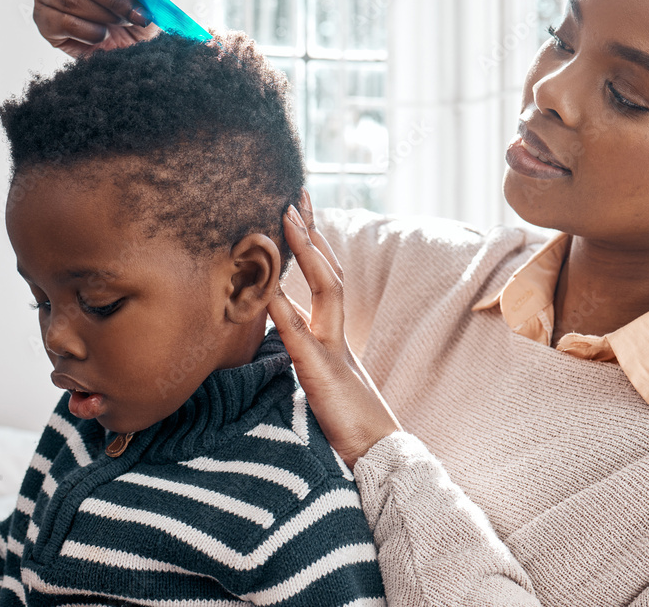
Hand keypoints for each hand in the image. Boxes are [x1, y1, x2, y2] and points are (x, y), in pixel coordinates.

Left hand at [268, 191, 400, 467]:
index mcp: (334, 335)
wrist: (380, 453)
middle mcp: (337, 334)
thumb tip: (284, 338)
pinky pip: (301, 337)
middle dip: (311, 232)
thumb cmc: (350, 423)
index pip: (324, 278)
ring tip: (288, 218)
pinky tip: (269, 288)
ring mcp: (333, 350)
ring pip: (325, 290)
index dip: (312, 245)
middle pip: (327, 271)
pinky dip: (285, 311)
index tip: (299, 211)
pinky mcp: (323, 374)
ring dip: (307, 253)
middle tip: (296, 194)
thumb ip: (307, 355)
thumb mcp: (323, 382)